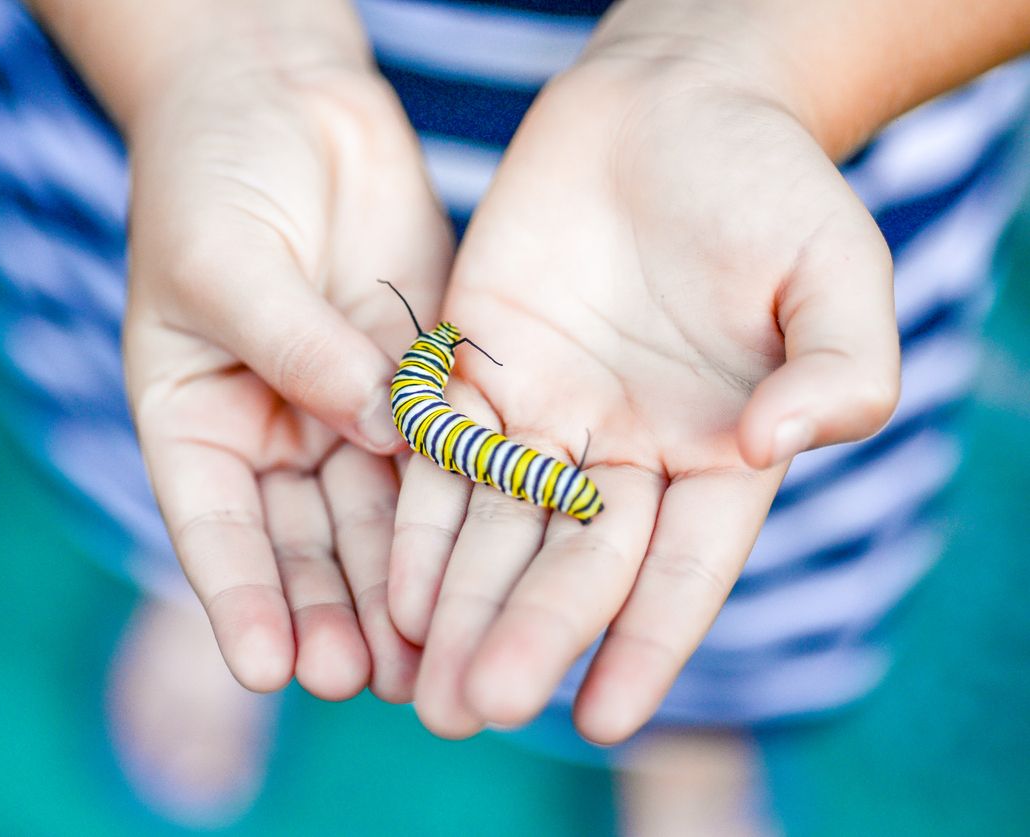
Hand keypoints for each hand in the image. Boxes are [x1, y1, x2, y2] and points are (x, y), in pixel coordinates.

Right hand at [123, 49, 448, 701]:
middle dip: (334, 613)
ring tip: (429, 658)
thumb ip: (291, 345)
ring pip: (379, 518)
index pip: (215, 529)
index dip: (240, 599)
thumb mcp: (223, 261)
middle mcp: (275, 437)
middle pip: (305, 544)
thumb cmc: (210, 173)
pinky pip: (441, 452)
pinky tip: (488, 562)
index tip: (267, 667)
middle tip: (365, 681)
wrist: (280, 100)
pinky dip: (460, 509)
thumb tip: (370, 421)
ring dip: (402, 588)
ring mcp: (350, 412)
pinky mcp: (419, 380)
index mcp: (196, 424)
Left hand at [387, 54, 899, 741]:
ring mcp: (545, 413)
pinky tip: (392, 586)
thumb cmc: (770, 182)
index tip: (604, 717)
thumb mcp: (836, 266)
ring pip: (497, 526)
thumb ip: (840, 364)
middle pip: (572, 562)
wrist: (671, 102)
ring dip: (459, 603)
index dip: (645, 643)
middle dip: (528, 633)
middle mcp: (625, 452)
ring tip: (429, 684)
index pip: (680, 569)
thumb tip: (782, 445)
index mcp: (718, 451)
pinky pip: (440, 456)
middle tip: (478, 707)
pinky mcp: (475, 366)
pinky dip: (417, 520)